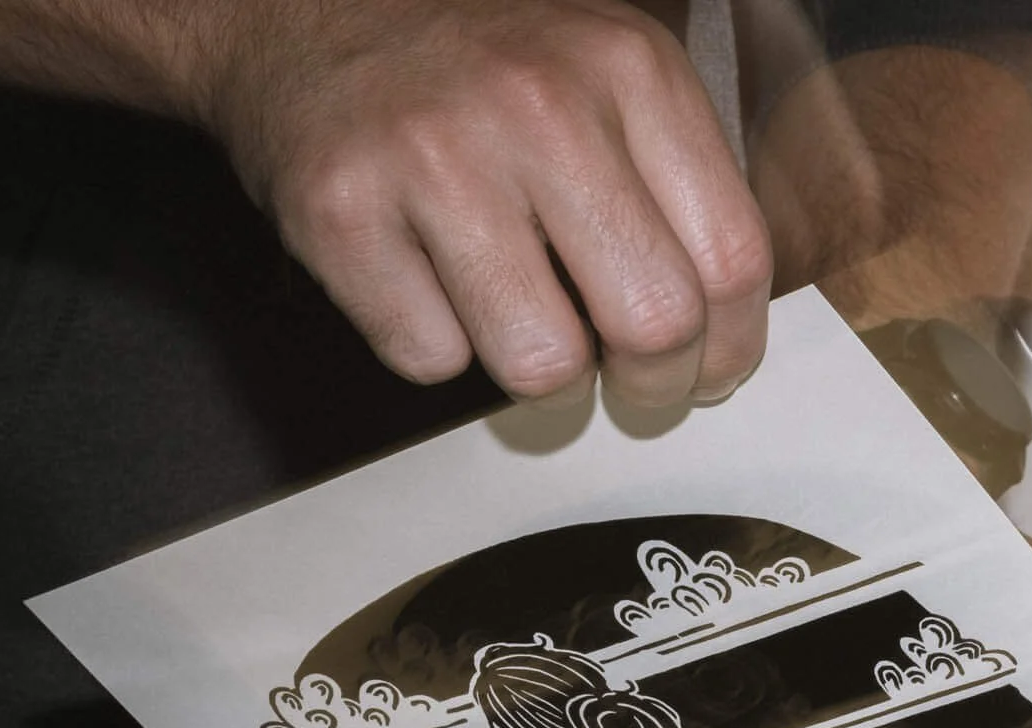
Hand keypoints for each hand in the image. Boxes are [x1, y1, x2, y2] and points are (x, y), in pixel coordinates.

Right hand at [201, 0, 771, 405]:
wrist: (299, 8)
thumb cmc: (479, 66)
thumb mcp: (606, 76)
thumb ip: (677, 182)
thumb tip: (729, 328)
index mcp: (630, 70)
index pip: (733, 259)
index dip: (729, 346)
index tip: (708, 368)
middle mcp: (540, 105)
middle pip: (654, 325)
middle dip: (652, 385)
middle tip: (629, 382)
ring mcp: (435, 157)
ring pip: (544, 364)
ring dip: (542, 375)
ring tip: (522, 319)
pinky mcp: (342, 210)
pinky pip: (432, 359)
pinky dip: (435, 346)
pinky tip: (428, 281)